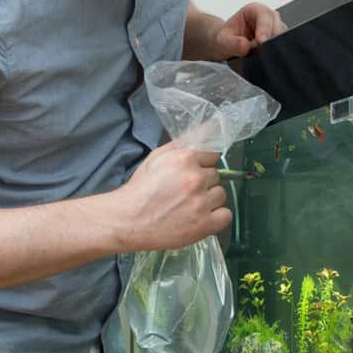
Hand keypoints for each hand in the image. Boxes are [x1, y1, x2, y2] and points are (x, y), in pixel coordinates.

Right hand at [111, 145, 230, 251]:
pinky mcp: (204, 224)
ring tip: (188, 205)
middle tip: (183, 192)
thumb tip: (209, 127)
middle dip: (203, 182)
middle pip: (216, 175)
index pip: (213, 155)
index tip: (191, 173)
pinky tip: (199, 217)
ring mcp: (201, 203)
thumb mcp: (158, 157)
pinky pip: (226, 215)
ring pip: (221, 194)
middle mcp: (195, 179)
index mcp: (185, 159)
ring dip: (209, 200)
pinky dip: (215, 217)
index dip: (202, 164)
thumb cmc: (141, 189)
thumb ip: (183, 142)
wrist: (127, 221)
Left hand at [212, 2, 286, 59]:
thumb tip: (245, 46)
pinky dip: (275, 53)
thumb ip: (232, 43)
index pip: (264, 17)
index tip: (261, 42)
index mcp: (254, 10)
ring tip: (261, 57)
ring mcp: (276, 28)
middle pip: (277, 26)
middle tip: (262, 53)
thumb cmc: (227, 39)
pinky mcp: (279, 40)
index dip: (264, 30)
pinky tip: (267, 59)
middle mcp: (268, 17)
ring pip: (283, 37)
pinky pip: (283, 46)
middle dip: (271, 40)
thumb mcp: (223, 41)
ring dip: (273, 48)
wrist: (229, 46)